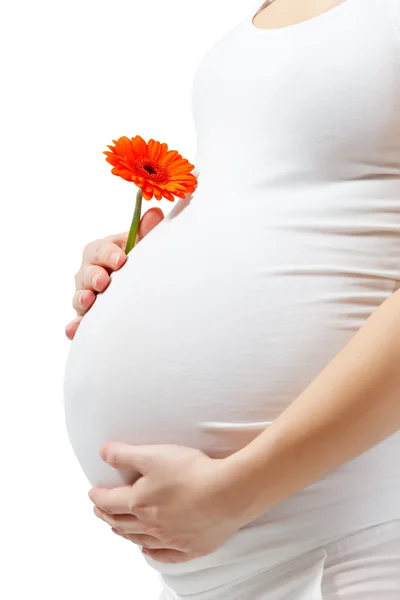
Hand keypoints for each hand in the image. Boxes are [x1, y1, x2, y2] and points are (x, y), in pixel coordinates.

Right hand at [65, 207, 163, 338]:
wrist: (134, 287)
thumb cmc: (135, 262)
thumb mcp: (141, 246)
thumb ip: (146, 232)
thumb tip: (155, 212)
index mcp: (102, 251)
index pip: (101, 249)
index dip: (109, 253)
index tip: (121, 259)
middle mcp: (89, 272)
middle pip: (87, 273)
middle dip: (94, 276)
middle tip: (104, 281)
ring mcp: (85, 294)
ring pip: (80, 296)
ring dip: (82, 299)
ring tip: (89, 302)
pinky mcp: (86, 316)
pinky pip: (77, 322)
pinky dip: (74, 326)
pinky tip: (72, 331)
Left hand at [88, 442, 251, 563]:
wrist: (227, 493)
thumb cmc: (191, 472)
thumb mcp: (153, 455)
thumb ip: (124, 454)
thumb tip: (102, 453)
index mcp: (139, 502)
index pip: (110, 501)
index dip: (98, 497)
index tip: (92, 494)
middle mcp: (151, 524)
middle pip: (122, 522)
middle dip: (107, 515)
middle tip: (100, 511)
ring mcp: (171, 539)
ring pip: (141, 539)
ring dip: (126, 533)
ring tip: (118, 529)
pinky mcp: (192, 547)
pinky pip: (166, 555)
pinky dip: (153, 552)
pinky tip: (148, 550)